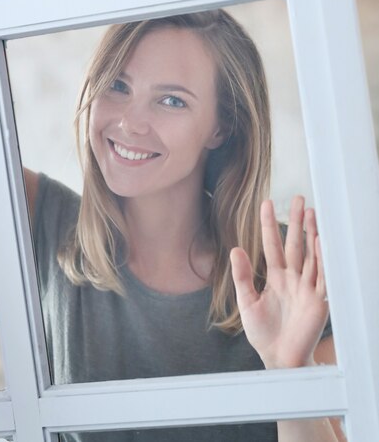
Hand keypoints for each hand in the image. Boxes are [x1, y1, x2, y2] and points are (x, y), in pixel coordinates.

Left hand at [231, 196, 328, 368]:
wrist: (278, 359)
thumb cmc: (263, 332)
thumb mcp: (247, 302)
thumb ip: (242, 276)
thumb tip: (235, 249)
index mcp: (276, 277)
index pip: (272, 244)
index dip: (270, 224)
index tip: (266, 203)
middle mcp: (293, 278)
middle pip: (295, 244)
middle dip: (297, 221)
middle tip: (298, 198)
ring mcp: (307, 287)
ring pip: (311, 255)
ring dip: (312, 234)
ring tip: (311, 212)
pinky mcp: (318, 301)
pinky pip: (322, 276)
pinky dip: (322, 259)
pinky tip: (320, 241)